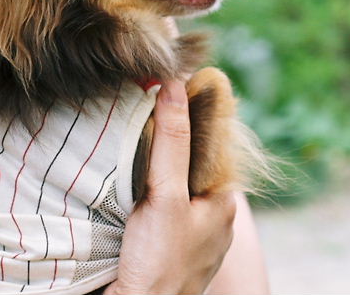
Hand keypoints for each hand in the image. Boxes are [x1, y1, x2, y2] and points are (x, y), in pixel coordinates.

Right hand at [105, 80, 236, 294]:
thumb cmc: (159, 262)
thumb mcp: (167, 195)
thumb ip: (171, 142)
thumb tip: (174, 86)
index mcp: (223, 201)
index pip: (209, 143)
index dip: (187, 116)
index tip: (165, 88)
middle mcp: (212, 217)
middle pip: (188, 164)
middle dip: (165, 143)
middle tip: (137, 115)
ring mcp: (191, 236)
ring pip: (172, 187)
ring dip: (152, 169)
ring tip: (127, 145)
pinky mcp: (169, 248)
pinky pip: (159, 210)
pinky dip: (144, 195)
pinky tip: (126, 187)